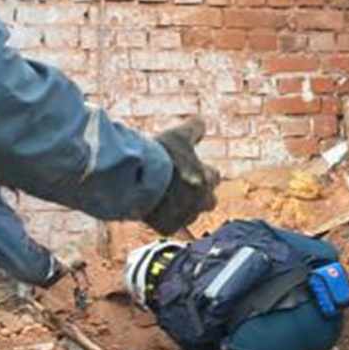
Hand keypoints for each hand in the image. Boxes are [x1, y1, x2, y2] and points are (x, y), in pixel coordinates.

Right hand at [143, 118, 220, 233]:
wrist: (135, 179)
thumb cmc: (159, 156)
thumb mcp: (177, 135)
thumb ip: (194, 128)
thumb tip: (201, 121)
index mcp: (206, 179)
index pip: (213, 176)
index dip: (202, 172)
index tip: (191, 169)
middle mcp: (200, 201)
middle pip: (210, 201)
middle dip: (200, 194)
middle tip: (183, 186)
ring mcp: (185, 216)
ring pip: (190, 215)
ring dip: (183, 208)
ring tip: (167, 199)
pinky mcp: (167, 227)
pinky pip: (171, 227)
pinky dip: (164, 220)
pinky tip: (154, 210)